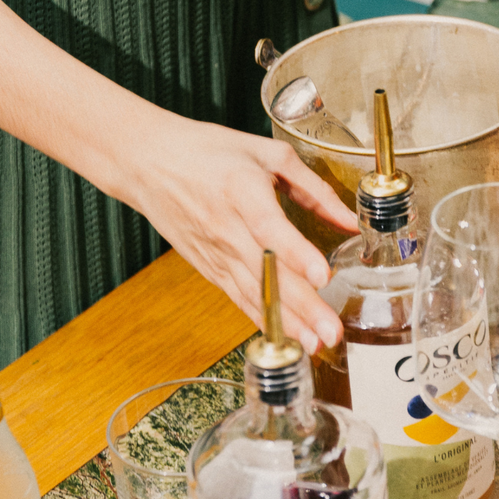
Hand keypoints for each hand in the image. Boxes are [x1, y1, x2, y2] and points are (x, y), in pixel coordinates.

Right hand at [127, 114, 356, 354]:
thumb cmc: (207, 153)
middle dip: (302, 306)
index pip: (269, 229)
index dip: (296, 254)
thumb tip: (351, 221)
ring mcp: (216, 254)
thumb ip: (314, 188)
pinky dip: (263, 321)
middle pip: (267, 273)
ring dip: (287, 324)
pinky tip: (286, 339)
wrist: (147, 165)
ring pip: (255, 294)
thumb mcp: (266, 155)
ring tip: (315, 345)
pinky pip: (240, 299)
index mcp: (241, 189)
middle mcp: (226, 227)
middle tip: (330, 331)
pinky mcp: (211, 270)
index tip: (322, 276)